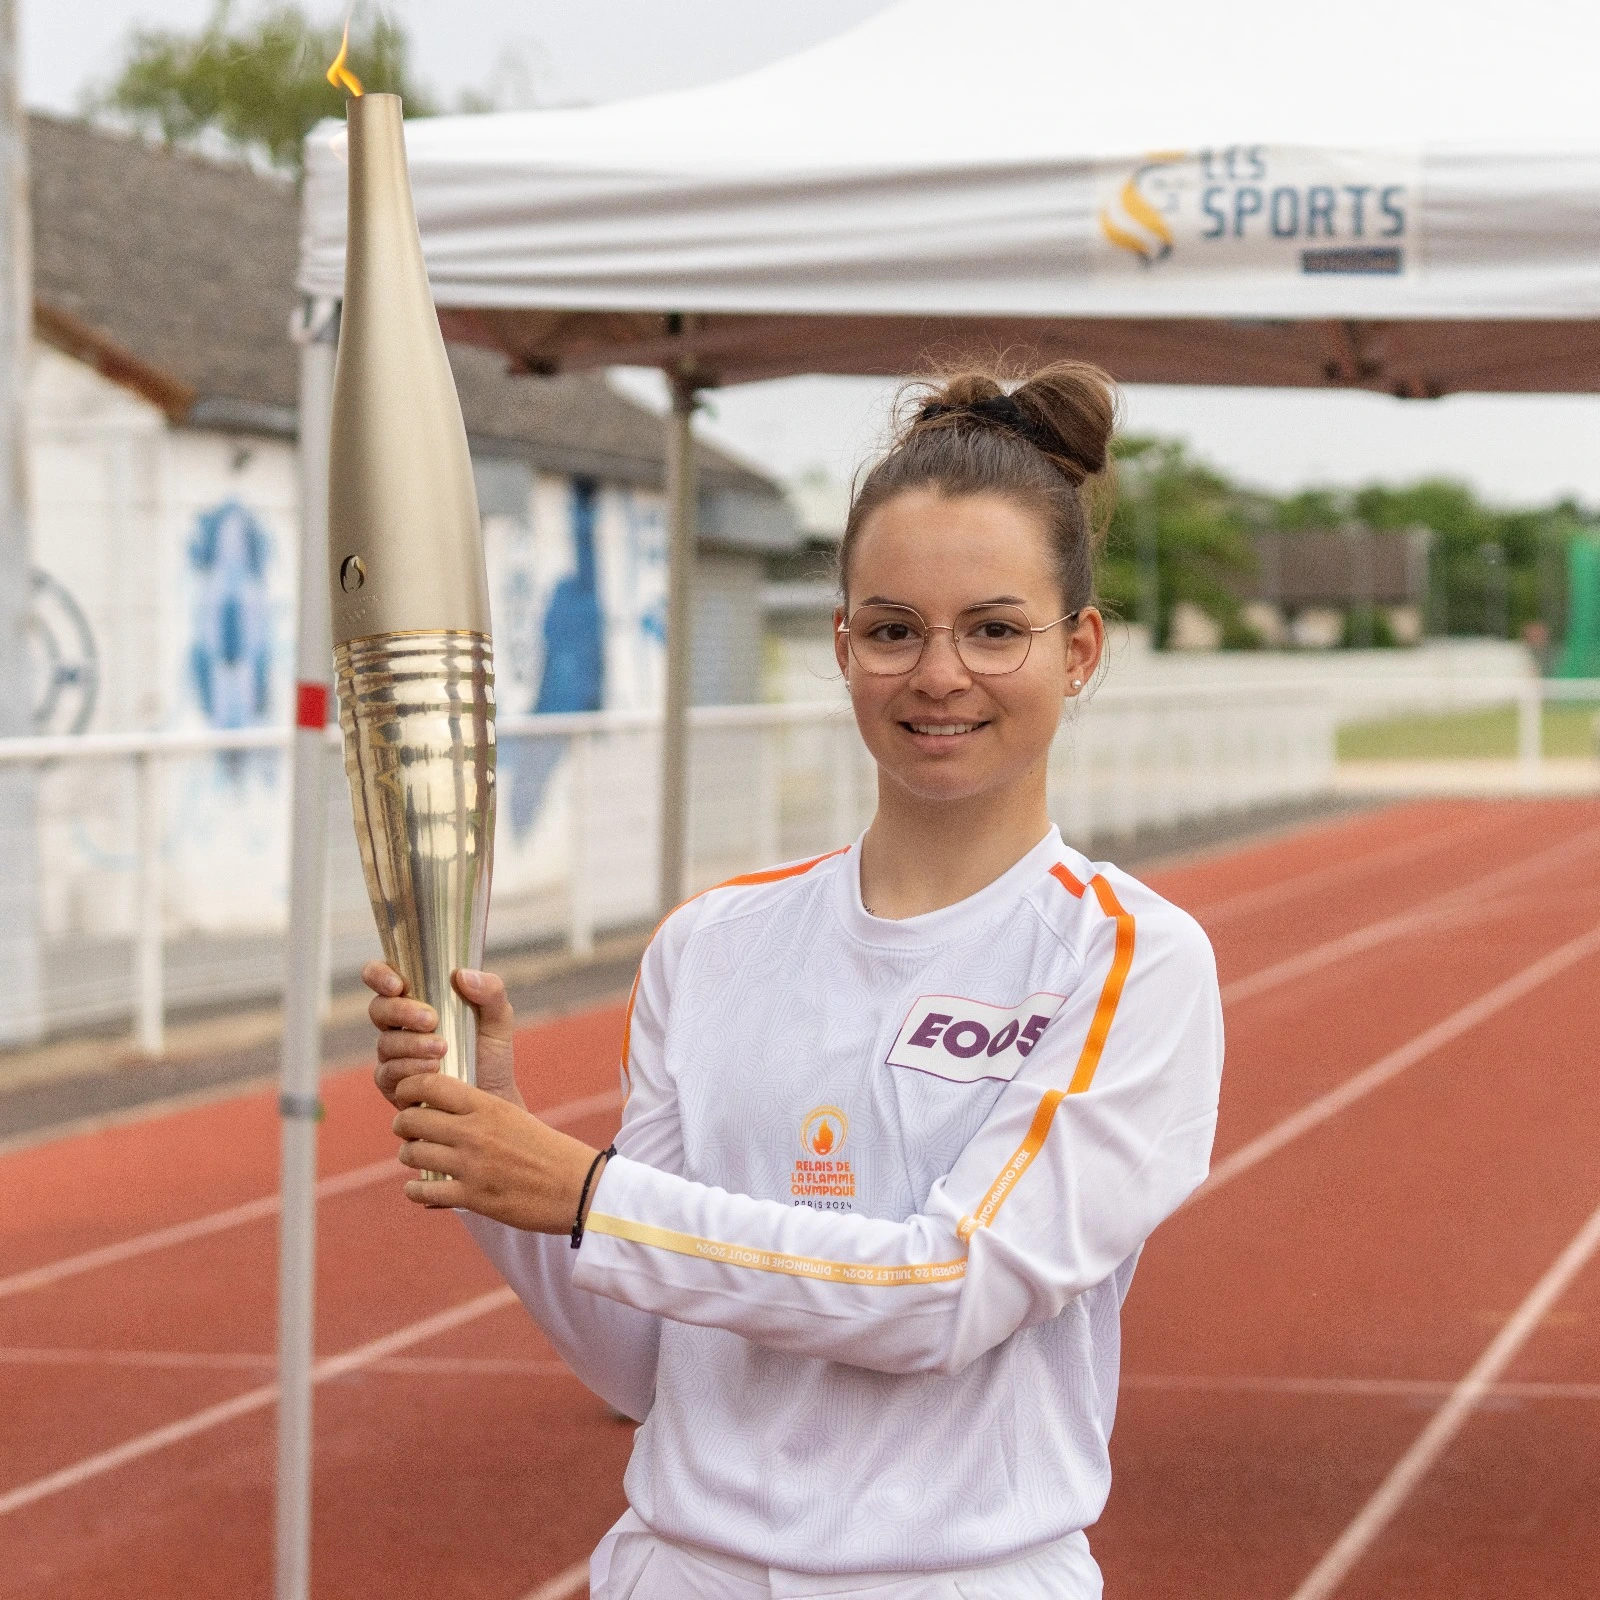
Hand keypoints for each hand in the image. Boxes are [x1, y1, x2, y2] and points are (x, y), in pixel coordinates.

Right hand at [363, 961, 522, 1108]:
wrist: (492, 1098)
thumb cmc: (491, 1054)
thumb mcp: (499, 1017)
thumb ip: (491, 990)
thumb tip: (462, 975)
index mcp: (417, 999)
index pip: (383, 977)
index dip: (379, 975)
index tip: (398, 984)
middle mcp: (398, 1025)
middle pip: (379, 1009)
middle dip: (402, 1012)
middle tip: (432, 1020)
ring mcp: (392, 1054)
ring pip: (385, 1042)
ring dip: (412, 1044)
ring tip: (442, 1049)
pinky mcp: (392, 1083)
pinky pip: (388, 1072)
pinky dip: (410, 1069)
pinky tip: (433, 1070)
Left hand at [389, 1072, 602, 1229]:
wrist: (575, 1186)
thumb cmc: (546, 1149)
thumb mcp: (512, 1115)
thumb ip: (477, 1111)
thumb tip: (441, 1106)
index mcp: (487, 1106)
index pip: (430, 1085)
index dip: (408, 1089)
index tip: (407, 1098)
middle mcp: (474, 1132)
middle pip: (411, 1120)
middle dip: (403, 1126)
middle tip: (409, 1131)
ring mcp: (471, 1166)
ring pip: (412, 1154)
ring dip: (409, 1156)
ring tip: (417, 1157)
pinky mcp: (472, 1197)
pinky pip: (422, 1191)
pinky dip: (414, 1189)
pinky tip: (419, 1187)